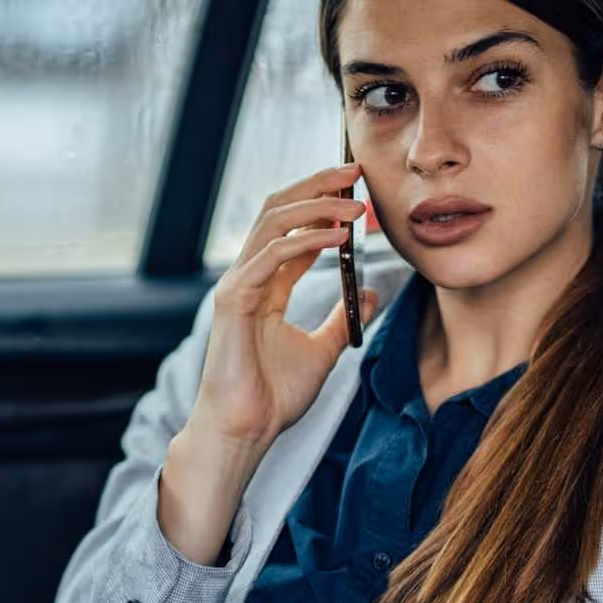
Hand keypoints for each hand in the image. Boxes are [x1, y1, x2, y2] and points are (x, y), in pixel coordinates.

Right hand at [192, 163, 380, 453]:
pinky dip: (304, 242)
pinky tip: (336, 237)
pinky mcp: (233, 300)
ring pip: (272, 224)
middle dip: (316, 186)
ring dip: (316, 206)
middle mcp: (248, 276)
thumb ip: (341, 317)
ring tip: (355, 204)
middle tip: (355, 172)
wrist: (246, 430)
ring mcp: (237, 285)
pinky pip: (270, 257)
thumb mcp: (323, 350)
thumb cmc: (273, 397)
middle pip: (278, 212)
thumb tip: (368, 290)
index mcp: (265, 285)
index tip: (360, 190)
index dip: (324, 204)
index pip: (292, 228)